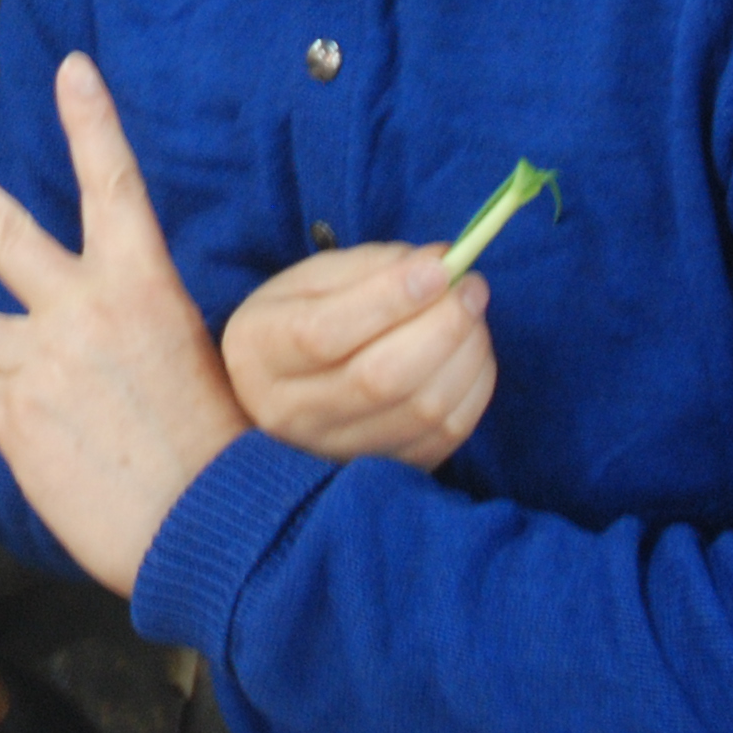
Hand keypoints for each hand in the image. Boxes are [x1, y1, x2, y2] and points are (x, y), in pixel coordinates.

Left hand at [0, 52, 249, 598]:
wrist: (207, 528)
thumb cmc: (214, 448)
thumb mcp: (189, 355)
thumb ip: (120, 321)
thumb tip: (64, 327)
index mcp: (144, 284)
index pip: (114, 184)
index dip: (92, 122)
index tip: (71, 68)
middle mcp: (84, 307)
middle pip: (2, 228)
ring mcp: (38, 358)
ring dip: (17, 369)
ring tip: (73, 418)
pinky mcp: (7, 412)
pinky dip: (15, 423)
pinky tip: (61, 452)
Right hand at [222, 243, 496, 470]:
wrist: (280, 393)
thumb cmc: (298, 320)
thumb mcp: (312, 280)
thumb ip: (372, 266)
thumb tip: (441, 263)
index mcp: (260, 350)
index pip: (323, 334)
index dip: (390, 299)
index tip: (440, 268)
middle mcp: (290, 412)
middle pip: (380, 379)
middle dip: (442, 326)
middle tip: (470, 286)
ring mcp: (336, 450)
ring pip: (422, 411)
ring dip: (465, 354)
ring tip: (472, 314)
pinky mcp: (383, 469)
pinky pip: (446, 435)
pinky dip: (473, 387)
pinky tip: (470, 353)